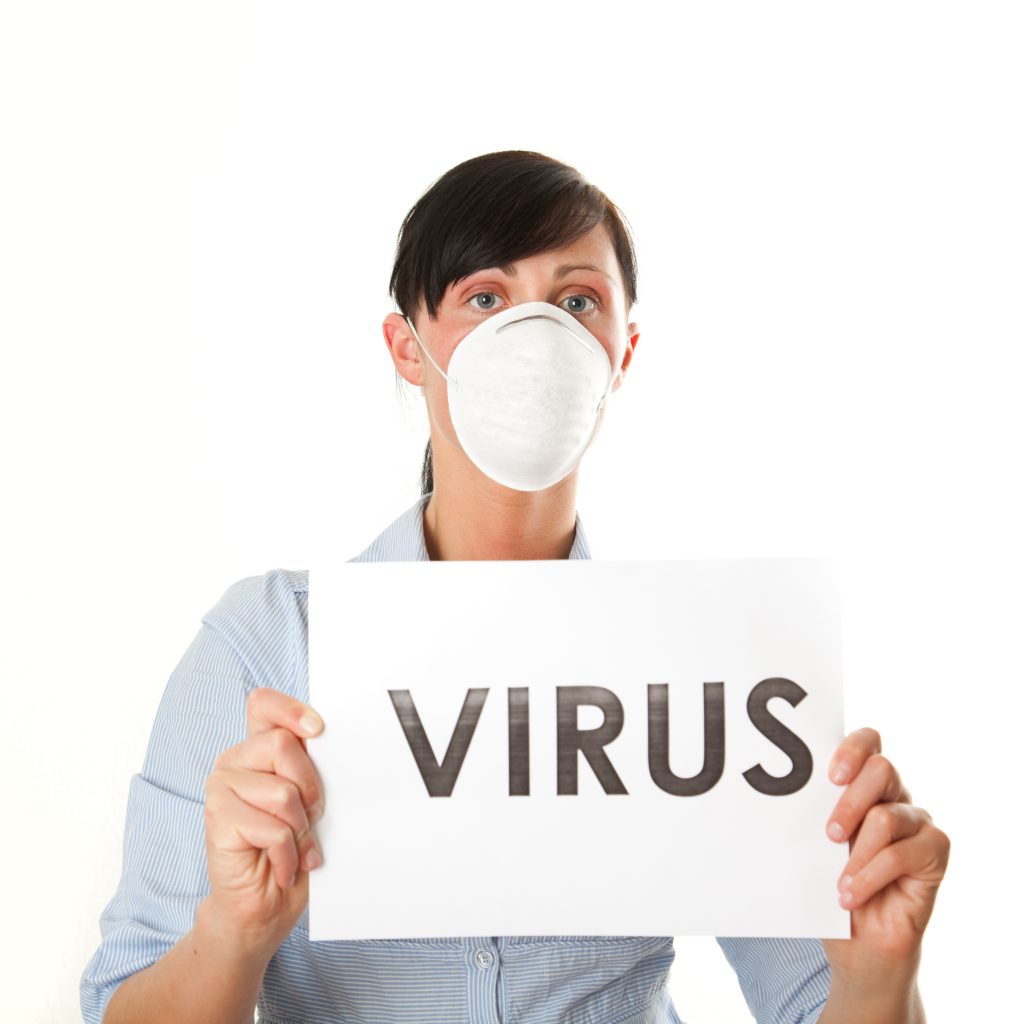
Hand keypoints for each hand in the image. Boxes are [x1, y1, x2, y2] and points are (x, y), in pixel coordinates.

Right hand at [202, 687, 325, 955]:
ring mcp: (220, 788)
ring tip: (293, 844)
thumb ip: (308, 769)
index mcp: (257, 749)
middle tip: (309, 817)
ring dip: (299, 827)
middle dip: (310, 786)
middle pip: (283, 745)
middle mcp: (233, 762)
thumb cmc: (290, 850)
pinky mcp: (217, 820)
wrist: (264, 907)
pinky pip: (273, 828)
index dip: (291, 709)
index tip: (318, 729)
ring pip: (282, 791)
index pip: (263, 705)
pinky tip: (282, 865)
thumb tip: (328, 740)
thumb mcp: (308, 801)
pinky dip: (288, 853)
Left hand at [822, 727, 949, 977]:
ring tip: (838, 880)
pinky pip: (901, 854)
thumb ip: (813, 815)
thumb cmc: (832, 885)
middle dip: (849, 801)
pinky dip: (870, 876)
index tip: (830, 776)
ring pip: (887, 816)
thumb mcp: (815, 845)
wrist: (859, 943)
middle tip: (829, 833)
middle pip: (882, 769)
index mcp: (864, 784)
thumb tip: (780, 797)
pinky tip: (850, 895)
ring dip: (856, 852)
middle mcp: (895, 796)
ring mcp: (918, 823)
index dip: (852, 749)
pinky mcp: (935, 853)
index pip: (869, 741)